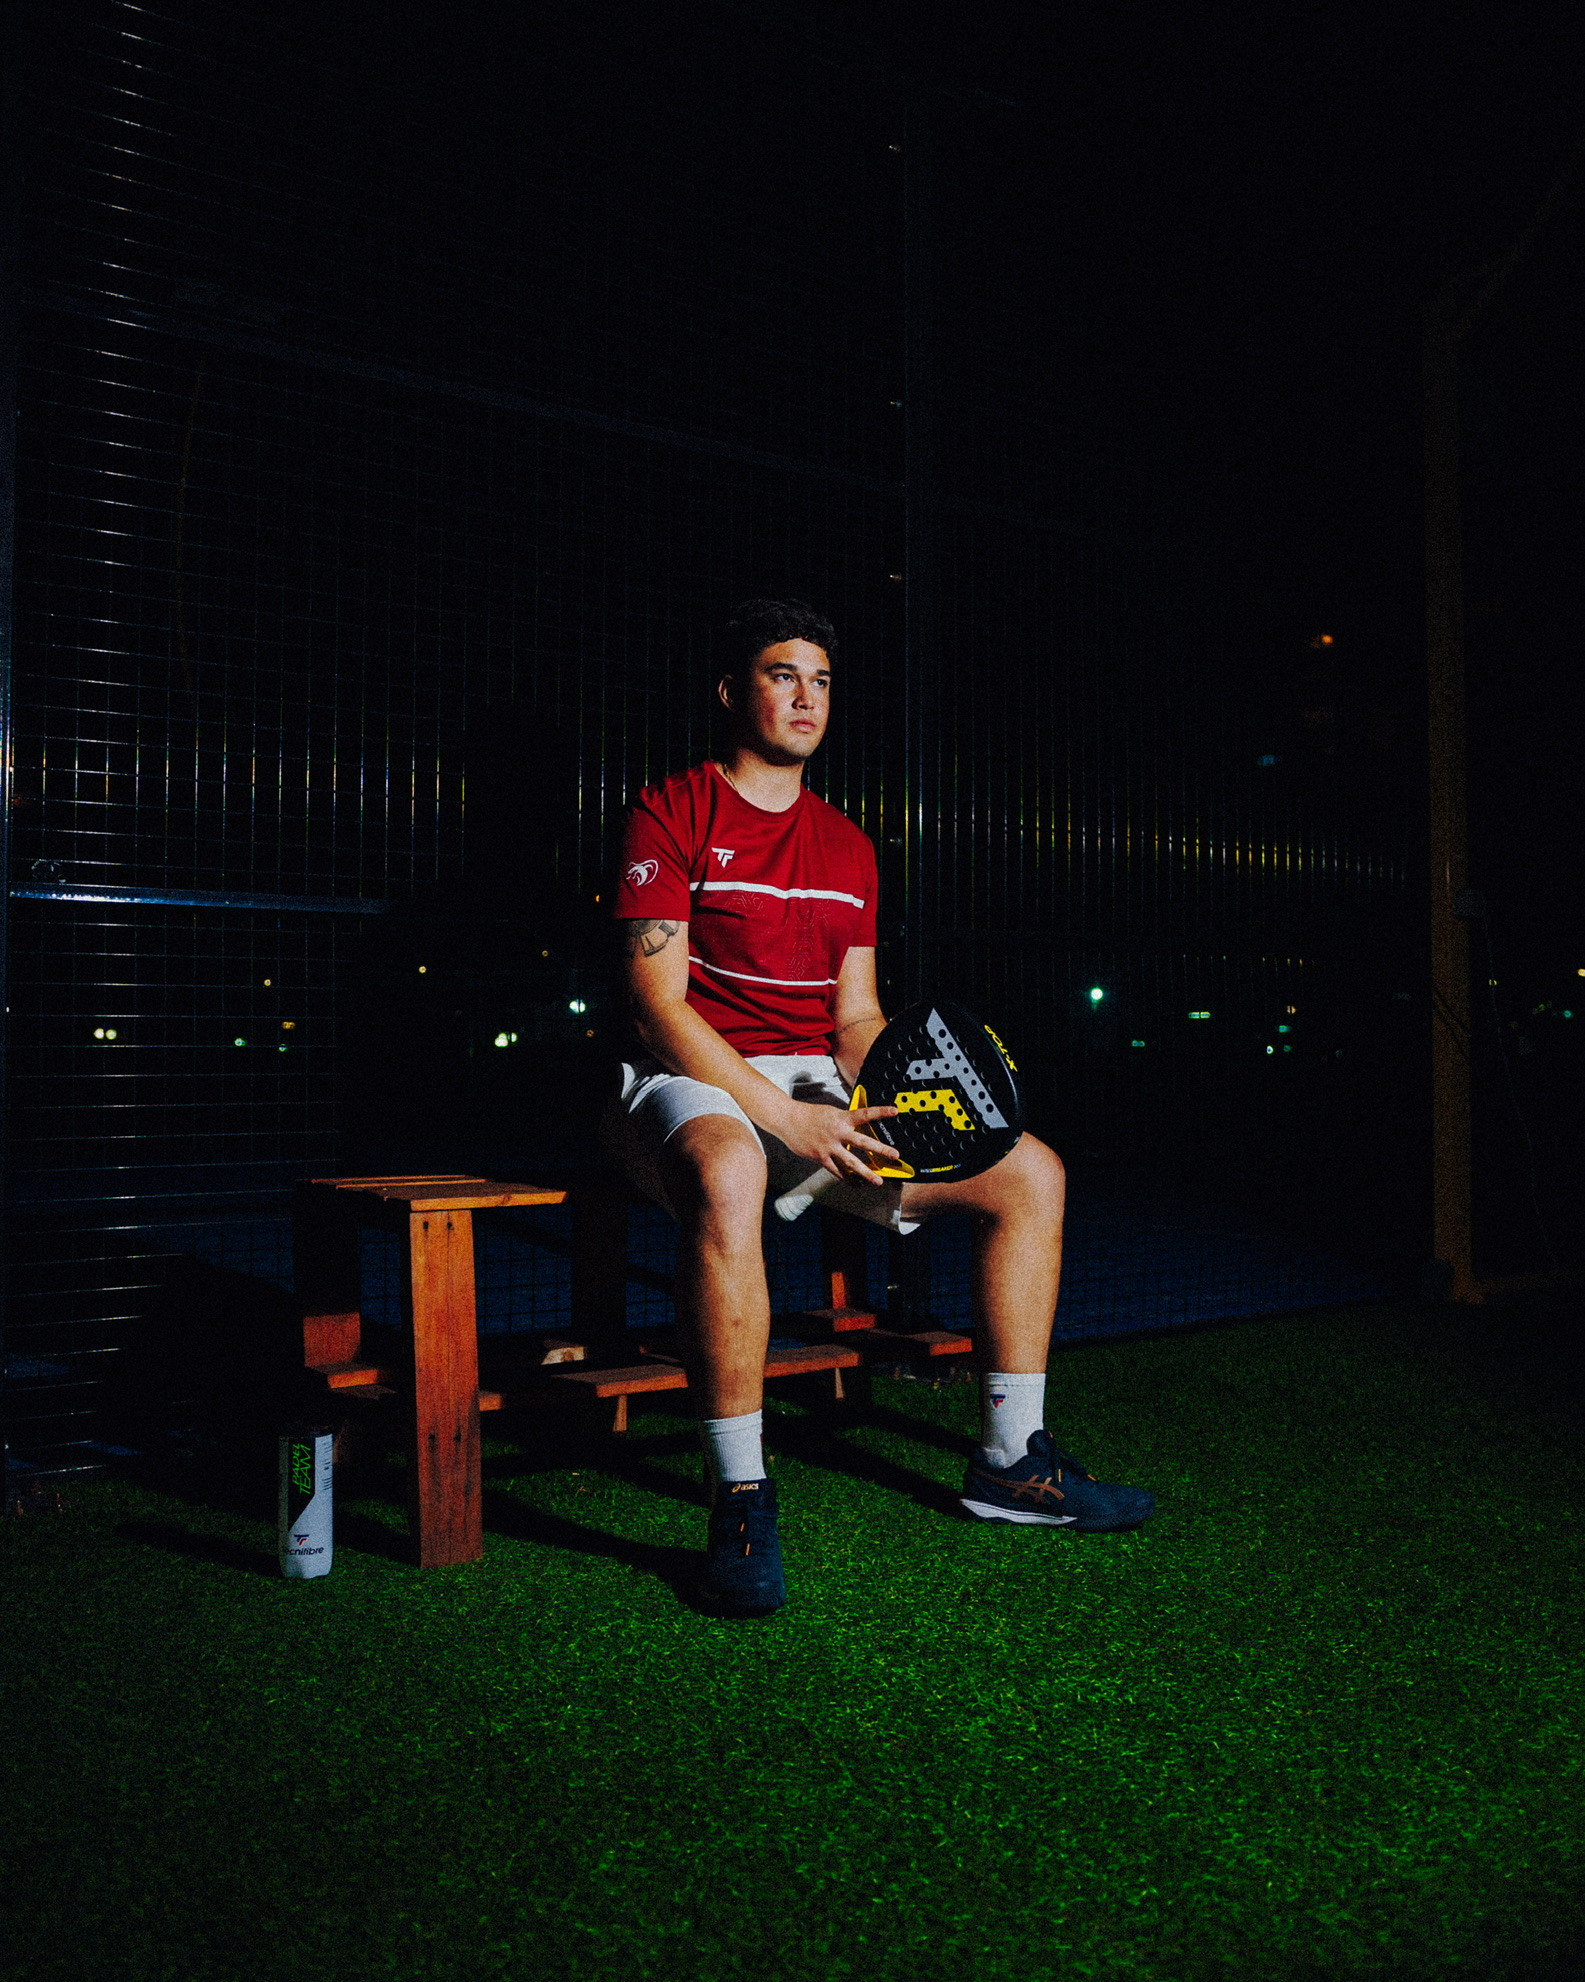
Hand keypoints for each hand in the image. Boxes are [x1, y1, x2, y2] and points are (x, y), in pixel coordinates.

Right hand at [773, 1100, 899, 1185]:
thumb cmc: (810, 1115)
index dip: (880, 1112)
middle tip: (895, 1155)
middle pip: (863, 1142)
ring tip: (877, 1181)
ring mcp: (829, 1147)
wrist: (788, 1120)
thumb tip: (856, 1126)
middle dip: (881, 1149)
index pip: (864, 1114)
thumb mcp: (831, 1112)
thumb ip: (844, 1120)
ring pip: (851, 1162)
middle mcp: (838, 1132)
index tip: (894, 1111)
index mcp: (842, 1118)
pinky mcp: (821, 1157)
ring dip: (866, 1173)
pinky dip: (846, 1177)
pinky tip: (854, 1183)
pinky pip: (836, 1170)